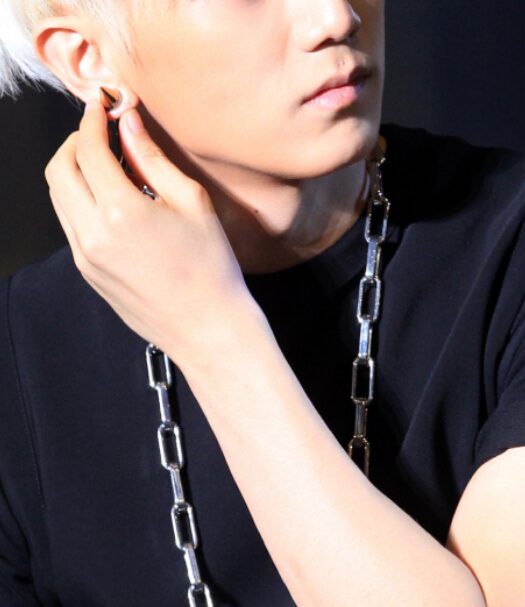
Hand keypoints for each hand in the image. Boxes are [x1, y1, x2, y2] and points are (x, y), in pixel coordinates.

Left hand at [43, 97, 256, 363]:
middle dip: (75, 142)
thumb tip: (129, 123)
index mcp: (121, 211)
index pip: (89, 149)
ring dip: (74, 171)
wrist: (208, 328)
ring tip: (110, 165)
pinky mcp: (87, 270)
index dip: (92, 121)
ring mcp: (85, 254)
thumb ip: (153, 158)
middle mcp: (92, 233)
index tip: (102, 106)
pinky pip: (70, 222)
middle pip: (59, 168)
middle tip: (101, 132)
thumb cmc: (212, 269)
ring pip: (58, 196)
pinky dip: (81, 199)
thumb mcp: (192, 203)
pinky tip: (113, 199)